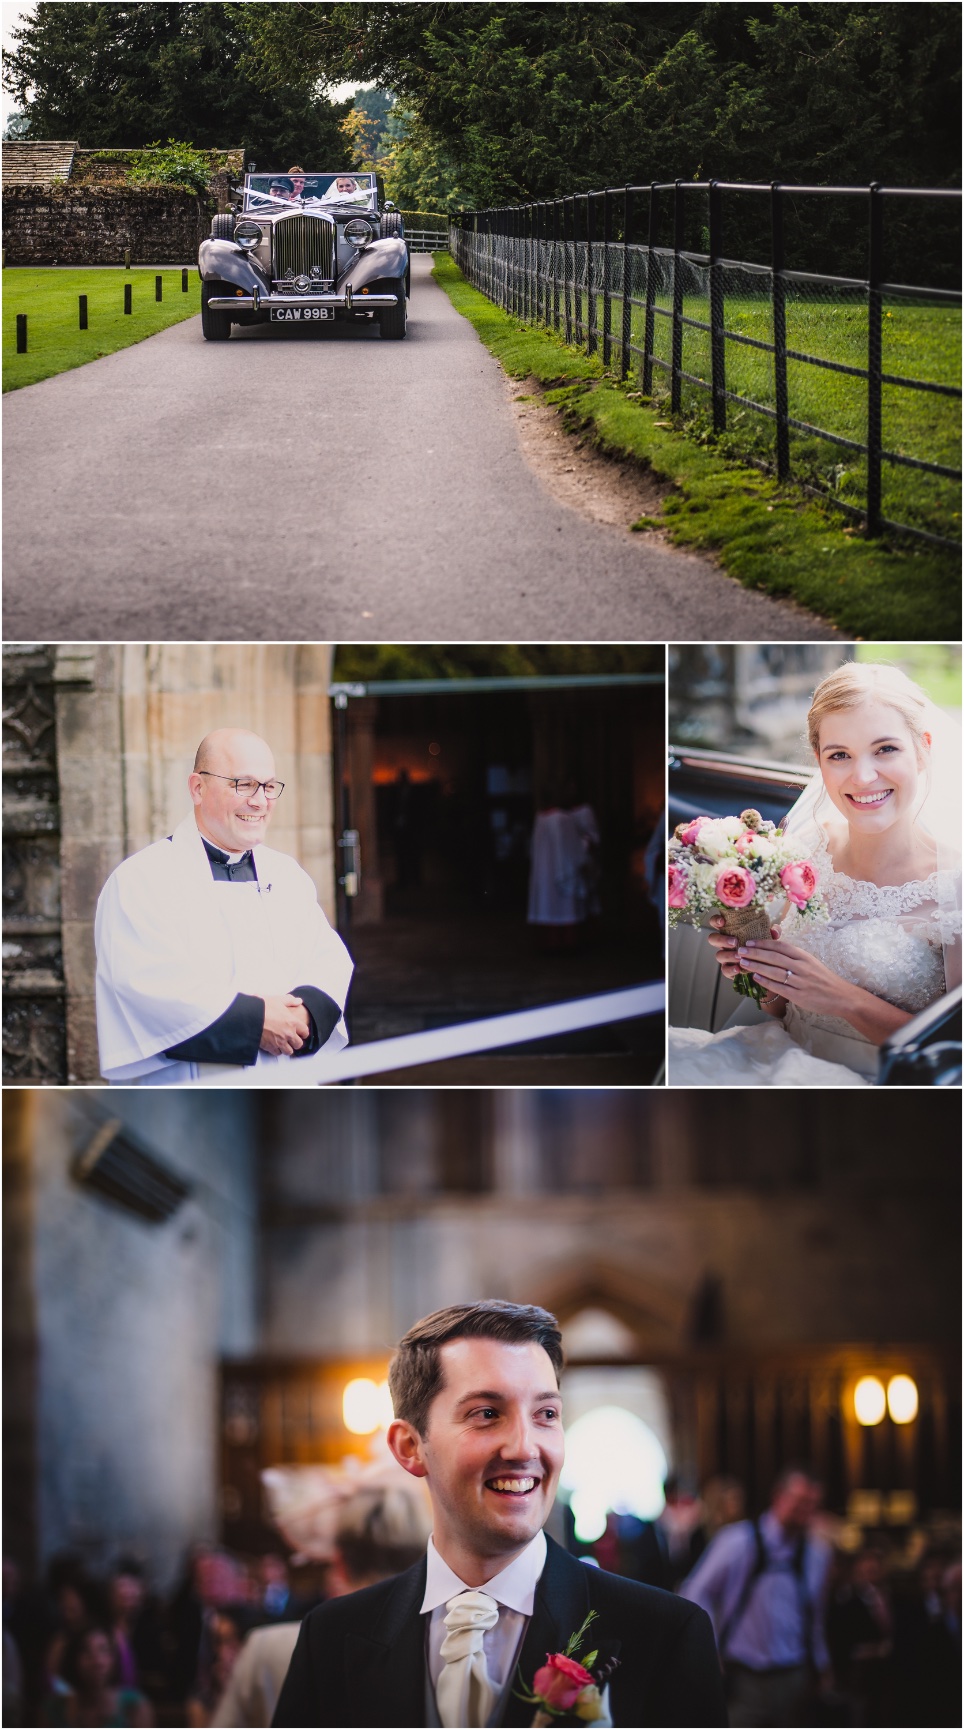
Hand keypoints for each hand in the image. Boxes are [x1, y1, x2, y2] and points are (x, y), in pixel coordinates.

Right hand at [260, 994, 310, 1055]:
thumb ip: (290, 1001)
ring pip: (289, 1051)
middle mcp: (288, 1034)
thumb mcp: (278, 1000)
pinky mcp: (270, 1047)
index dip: (304, 1033)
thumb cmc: (263, 1007)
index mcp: (293, 1022)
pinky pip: (277, 1053)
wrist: (250, 1016)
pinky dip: (277, 1051)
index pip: (305, 1032)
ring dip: (288, 1048)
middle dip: (297, 1042)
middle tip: (294, 1041)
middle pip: (298, 1044)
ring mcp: (279, 1042)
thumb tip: (298, 1001)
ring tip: (285, 1045)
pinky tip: (275, 1047)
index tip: (302, 1034)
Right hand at [706, 914, 779, 980]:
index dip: (716, 920)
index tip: (722, 921)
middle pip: (713, 939)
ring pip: (719, 955)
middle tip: (734, 942)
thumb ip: (773, 932)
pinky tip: (738, 969)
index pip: (717, 923)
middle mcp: (725, 943)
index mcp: (731, 931)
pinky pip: (725, 970)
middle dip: (721, 939)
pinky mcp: (729, 969)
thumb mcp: (770, 937)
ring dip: (728, 955)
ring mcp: (726, 956)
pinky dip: (731, 969)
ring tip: (739, 956)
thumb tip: (774, 931)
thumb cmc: (765, 947)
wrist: (768, 968)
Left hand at [735, 936, 856, 1018]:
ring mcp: (800, 981)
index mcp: (804, 956)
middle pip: (774, 957)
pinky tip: (755, 977)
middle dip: (755, 952)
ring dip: (756, 966)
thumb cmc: (823, 979)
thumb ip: (793, 957)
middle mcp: (801, 967)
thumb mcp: (810, 962)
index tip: (749, 942)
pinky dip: (766, 981)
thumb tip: (772, 951)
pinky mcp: (799, 995)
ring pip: (774, 971)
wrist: (841, 996)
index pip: (780, 946)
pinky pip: (779, 987)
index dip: (763, 943)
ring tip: (743, 962)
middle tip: (740, 950)